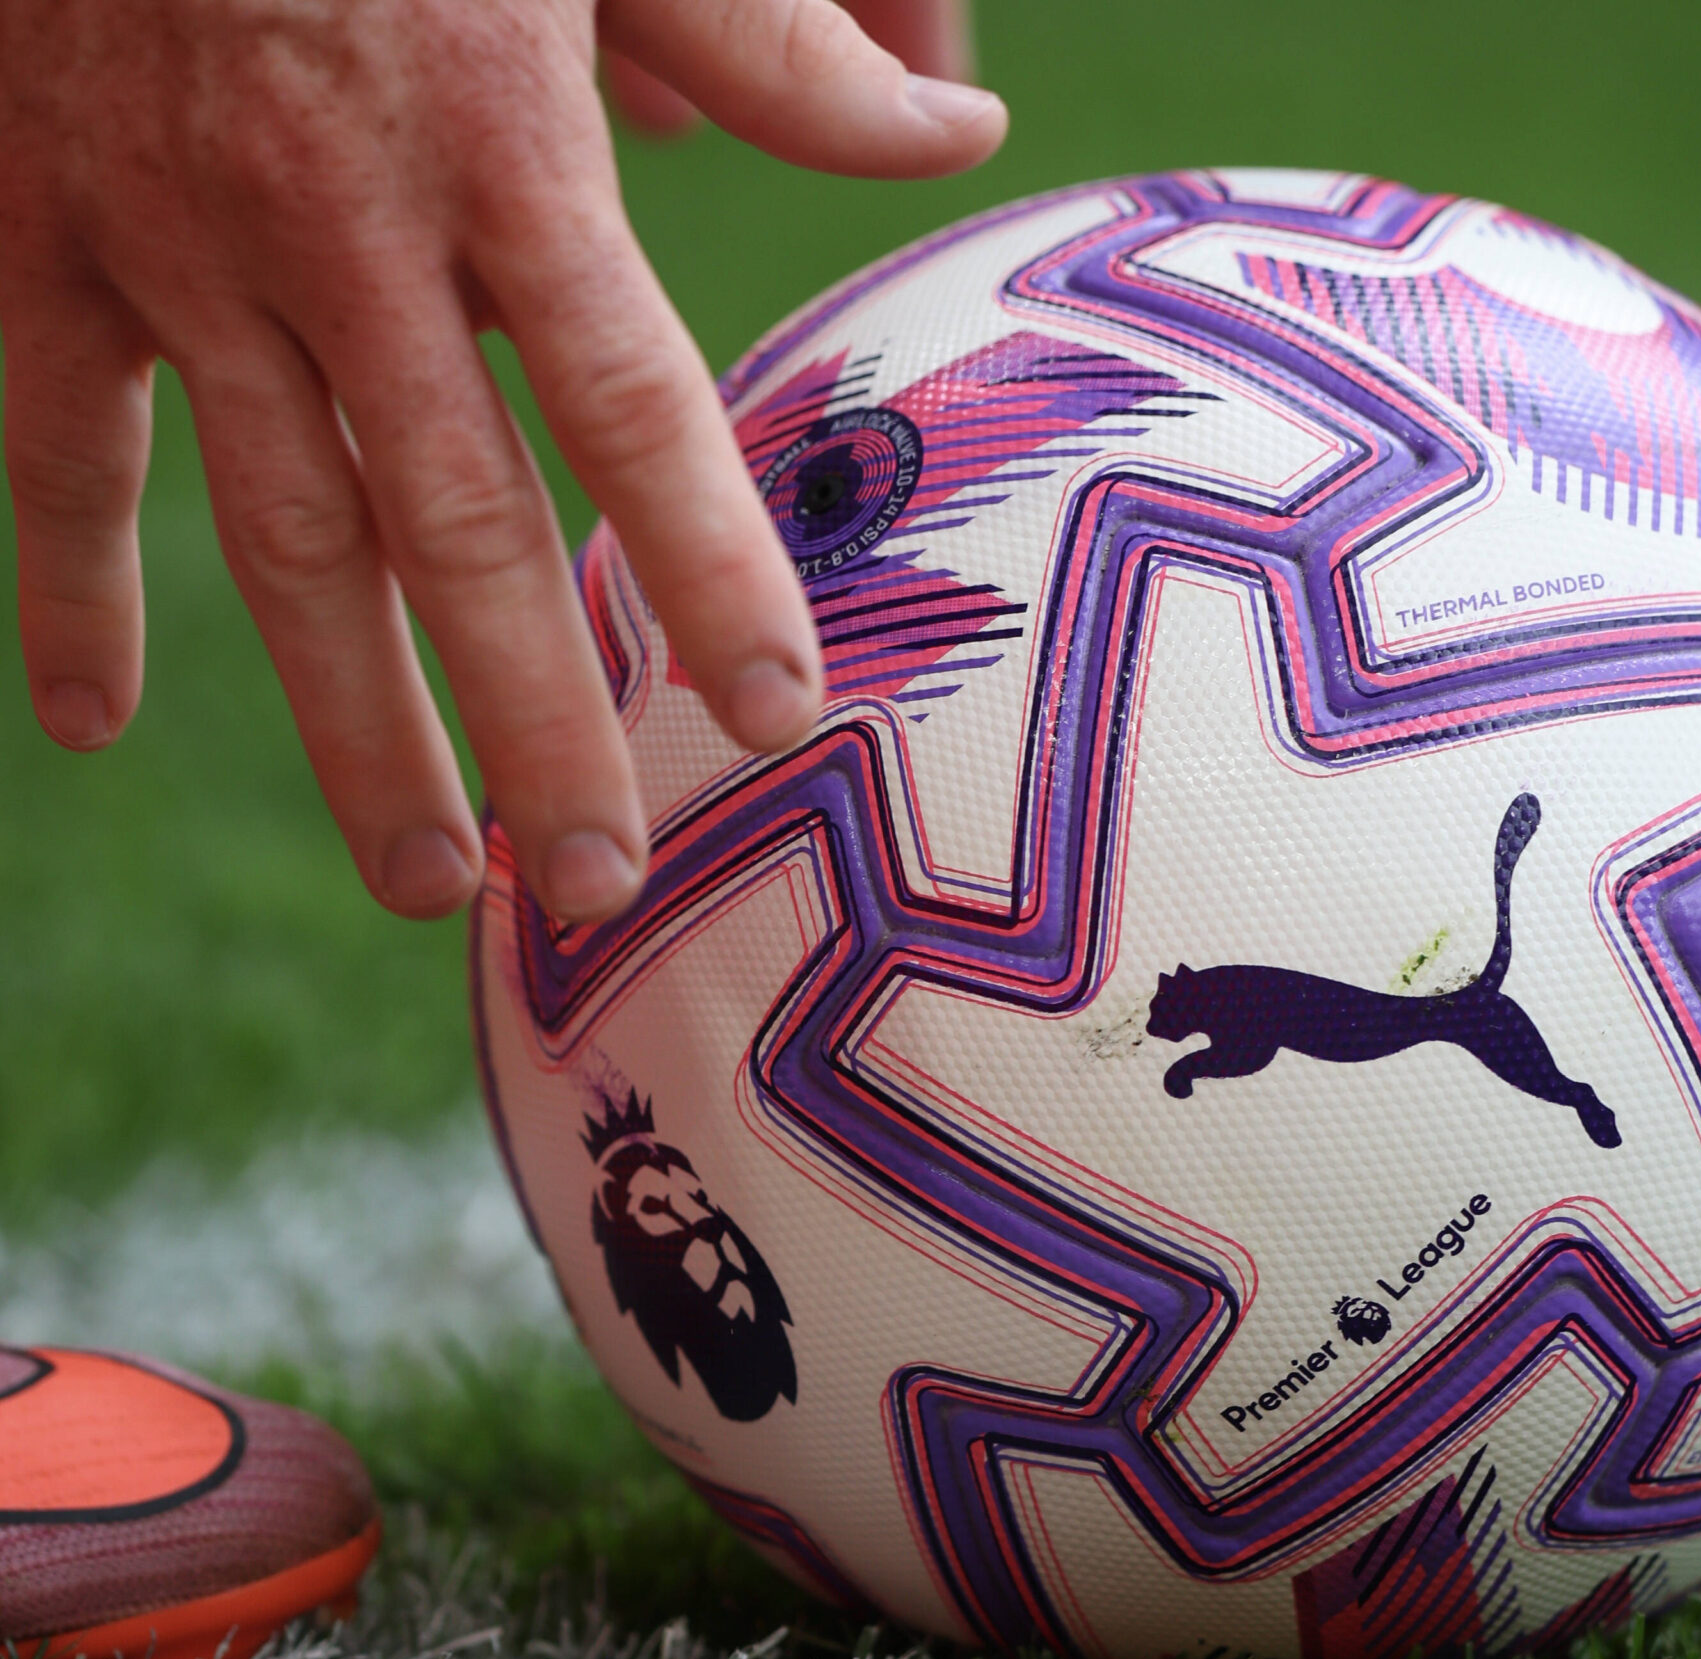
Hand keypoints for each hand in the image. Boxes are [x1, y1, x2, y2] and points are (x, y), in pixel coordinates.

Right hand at [0, 0, 1004, 922]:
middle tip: (595, 885)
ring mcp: (178, 243)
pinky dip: (70, 585)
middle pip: (457, 522)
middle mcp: (341, 227)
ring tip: (427, 882)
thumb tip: (962, 140)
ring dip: (352, 722)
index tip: (782, 714)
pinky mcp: (46, 232)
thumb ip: (785, 49)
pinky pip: (61, 442)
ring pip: (279, 534)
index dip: (709, 569)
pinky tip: (88, 725)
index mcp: (504, 146)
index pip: (634, 404)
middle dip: (529, 720)